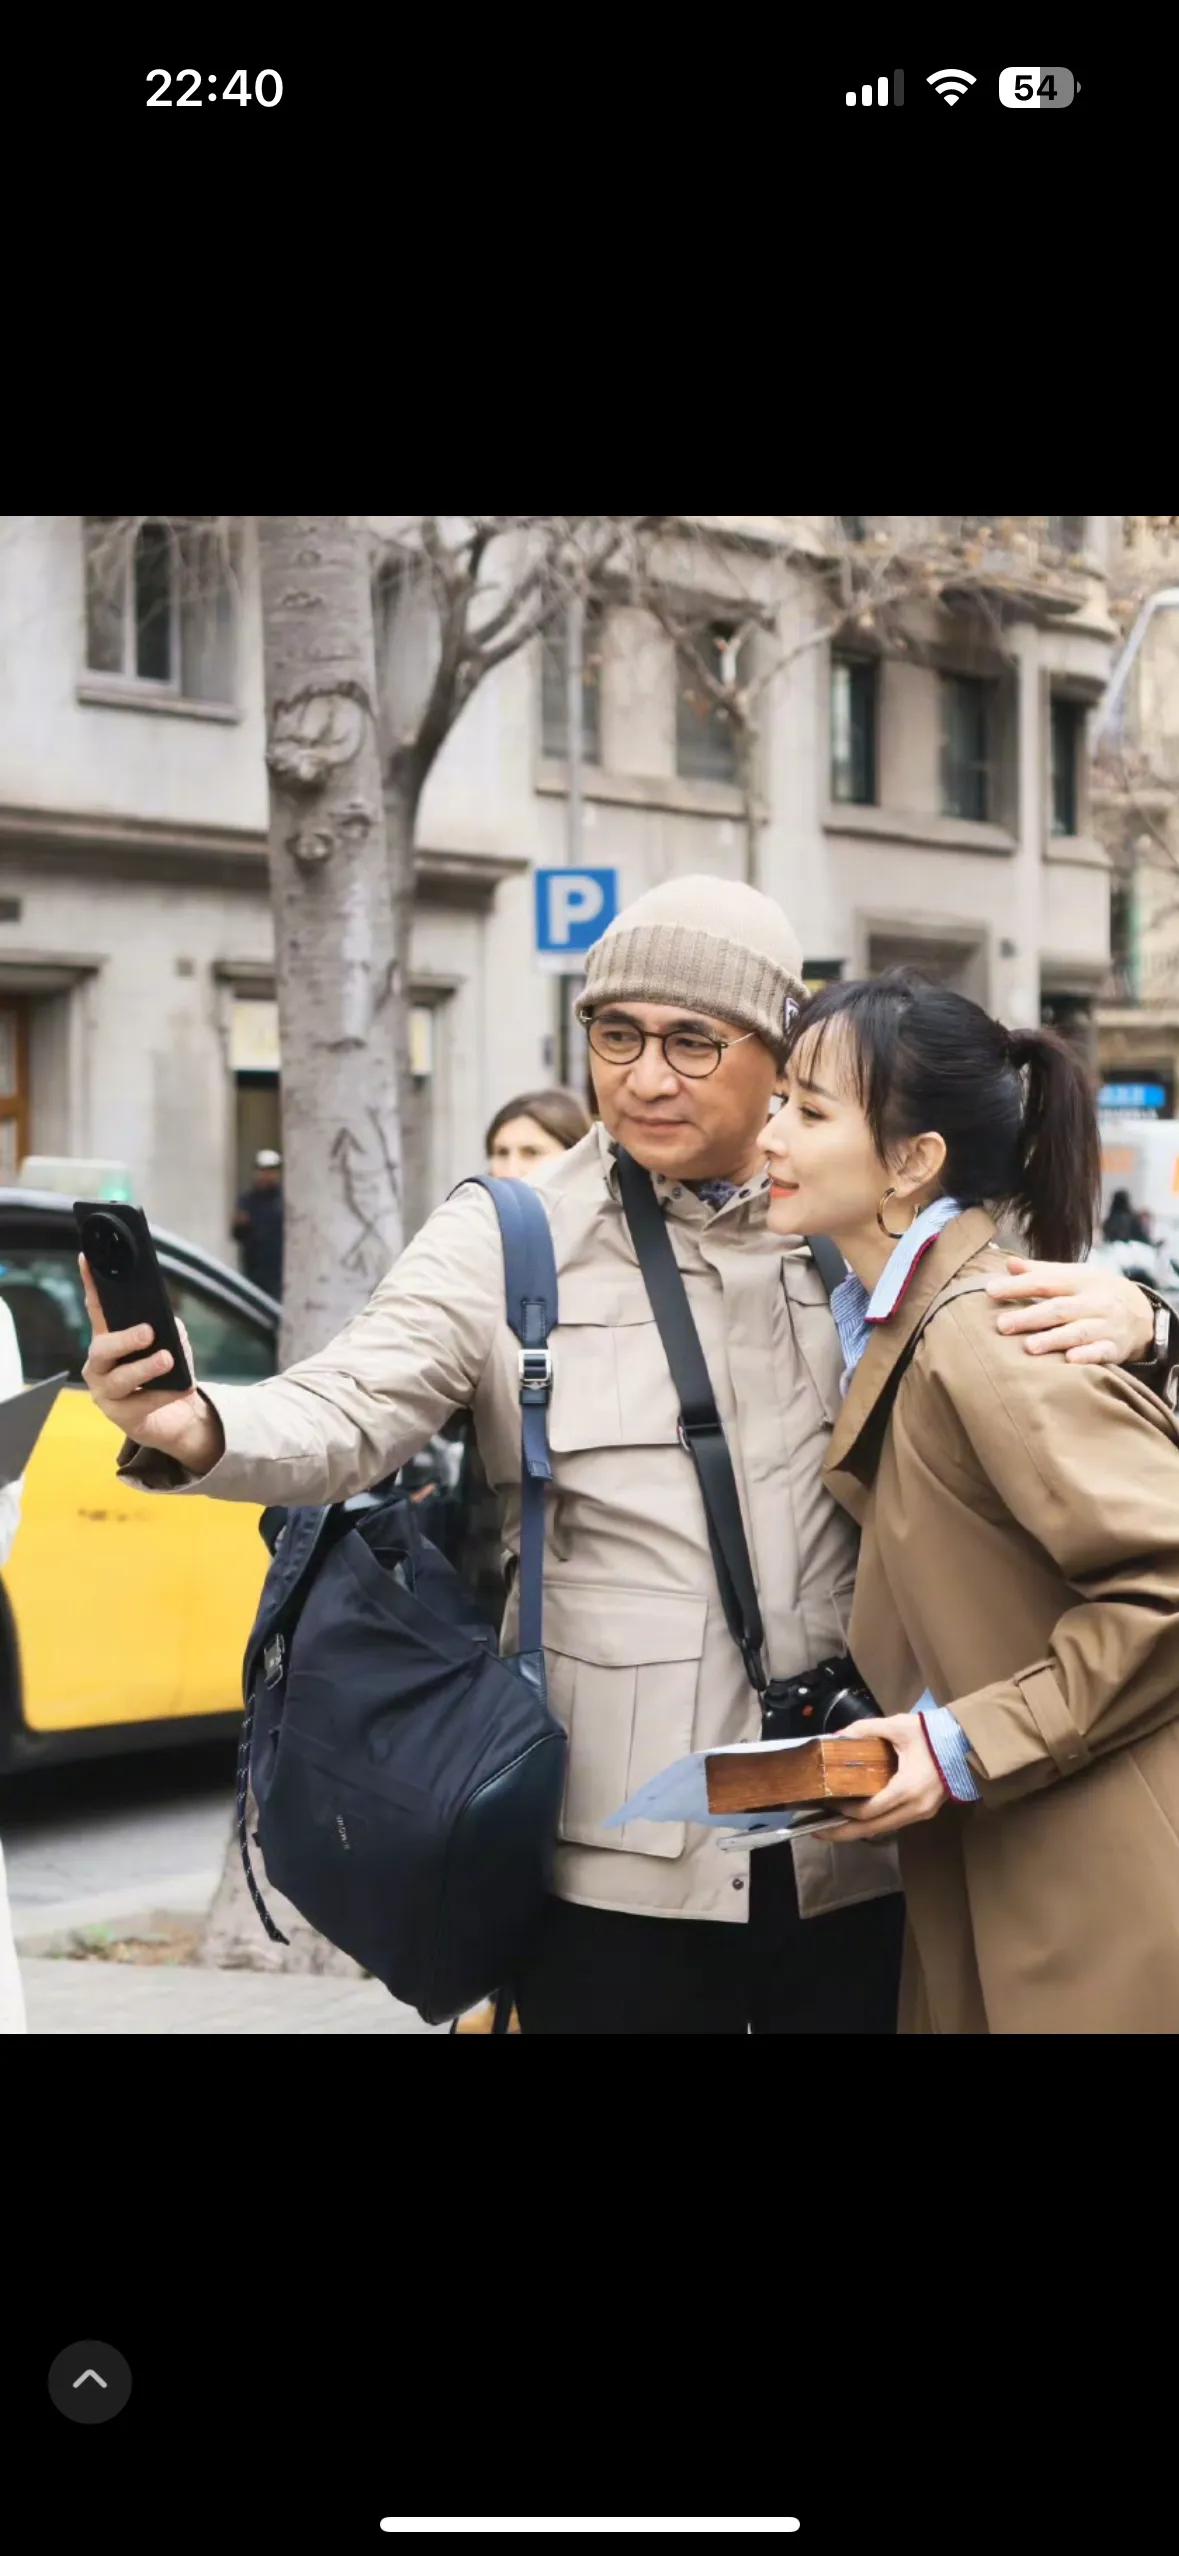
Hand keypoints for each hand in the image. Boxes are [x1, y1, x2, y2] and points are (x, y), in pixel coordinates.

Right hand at [79, 1256, 224, 1474]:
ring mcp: (105, 1392)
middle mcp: (100, 1365)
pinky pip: (140, 1405)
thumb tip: (171, 1330)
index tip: (87, 1258)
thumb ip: (171, 1333)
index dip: (91, 1284)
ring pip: (119, 1380)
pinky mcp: (119, 1417)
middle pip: (102, 1349)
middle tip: (149, 1332)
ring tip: (167, 1359)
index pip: (97, 1309)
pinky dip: (163, 1395)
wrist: (175, 1418)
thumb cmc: (168, 1375)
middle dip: (125, 1339)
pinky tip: (181, 1388)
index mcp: (109, 1340)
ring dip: (144, 1368)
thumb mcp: (173, 1347)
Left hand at [821, 1714, 946, 1844]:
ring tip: (833, 1826)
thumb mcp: (897, 1726)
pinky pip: (894, 1822)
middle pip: (872, 1829)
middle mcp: (914, 1808)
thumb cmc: (932, 1734)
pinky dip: (874, 1822)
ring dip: (858, 1830)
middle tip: (818, 1832)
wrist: (966, 1742)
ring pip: (883, 1829)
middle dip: (844, 1833)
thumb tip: (836, 1736)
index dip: (844, 1811)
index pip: (869, 1811)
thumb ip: (864, 1729)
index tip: (826, 1803)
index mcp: (907, 1788)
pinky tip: (858, 1817)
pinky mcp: (924, 1812)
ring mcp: (921, 1813)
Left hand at [985, 1253, 1154, 1364]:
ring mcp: (1106, 1326)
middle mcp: (1094, 1302)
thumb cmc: (1095, 1293)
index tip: (991, 1290)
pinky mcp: (1115, 1348)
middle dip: (1030, 1317)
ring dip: (1054, 1339)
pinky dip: (1087, 1356)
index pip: (1046, 1283)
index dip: (1018, 1286)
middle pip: (1059, 1309)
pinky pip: (1102, 1352)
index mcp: (1080, 1281)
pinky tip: (1070, 1361)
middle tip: (1002, 1325)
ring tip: (1029, 1347)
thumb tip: (1008, 1264)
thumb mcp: (1074, 1276)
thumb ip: (1041, 1272)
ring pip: (1079, 1332)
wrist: (1142, 1313)